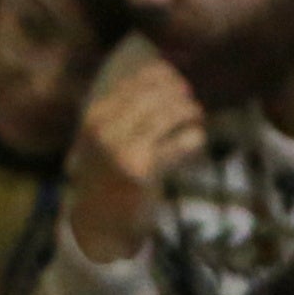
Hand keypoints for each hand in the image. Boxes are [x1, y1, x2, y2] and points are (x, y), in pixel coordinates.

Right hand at [66, 47, 206, 262]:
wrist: (97, 222)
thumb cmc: (108, 176)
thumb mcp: (105, 137)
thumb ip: (125, 109)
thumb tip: (164, 72)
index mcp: (97, 116)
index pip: (136, 80)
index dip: (165, 75)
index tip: (178, 81)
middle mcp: (107, 129)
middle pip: (156, 94)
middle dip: (180, 94)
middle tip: (192, 104)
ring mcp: (124, 150)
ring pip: (169, 114)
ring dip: (190, 112)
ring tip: (197, 117)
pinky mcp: (143, 171)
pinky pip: (181, 143)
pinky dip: (194, 138)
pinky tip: (196, 140)